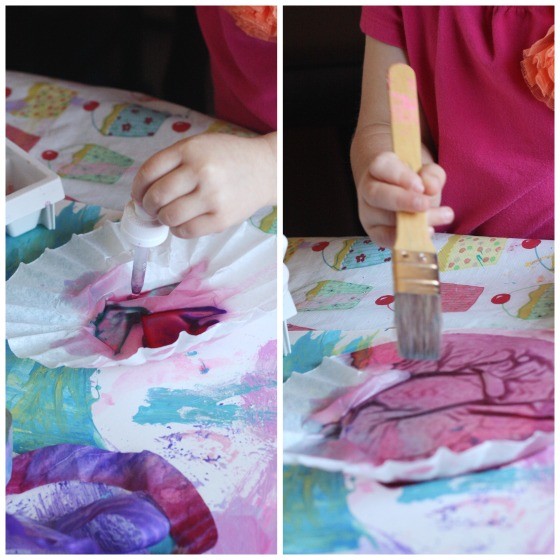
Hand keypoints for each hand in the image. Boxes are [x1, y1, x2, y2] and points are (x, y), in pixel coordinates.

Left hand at [132, 132, 275, 237]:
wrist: (264, 169)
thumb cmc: (227, 158)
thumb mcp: (199, 146)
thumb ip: (172, 163)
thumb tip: (143, 193)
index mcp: (191, 150)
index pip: (149, 172)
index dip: (138, 188)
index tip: (139, 195)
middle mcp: (201, 172)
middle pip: (156, 197)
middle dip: (148, 206)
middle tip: (152, 208)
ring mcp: (212, 197)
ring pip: (169, 217)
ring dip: (163, 219)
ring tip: (169, 215)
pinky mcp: (221, 219)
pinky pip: (187, 231)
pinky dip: (178, 230)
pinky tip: (182, 223)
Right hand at [356, 151, 453, 246]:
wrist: (404, 199)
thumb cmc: (414, 183)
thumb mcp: (427, 173)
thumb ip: (431, 176)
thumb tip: (430, 187)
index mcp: (378, 168)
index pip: (381, 167)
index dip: (400, 176)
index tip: (420, 186)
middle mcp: (368, 190)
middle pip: (376, 194)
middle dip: (402, 200)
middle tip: (425, 205)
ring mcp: (368, 213)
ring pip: (384, 218)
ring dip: (414, 221)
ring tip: (442, 216)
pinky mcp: (374, 233)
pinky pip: (385, 238)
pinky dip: (407, 237)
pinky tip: (428, 232)